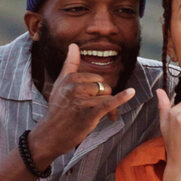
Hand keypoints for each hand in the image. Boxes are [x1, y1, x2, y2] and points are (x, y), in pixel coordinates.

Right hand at [31, 43, 137, 163]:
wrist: (50, 135)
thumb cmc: (56, 111)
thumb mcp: (59, 85)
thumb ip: (69, 65)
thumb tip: (73, 45)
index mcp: (69, 78)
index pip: (96, 78)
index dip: (100, 89)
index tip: (96, 100)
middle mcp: (74, 87)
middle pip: (103, 86)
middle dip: (105, 97)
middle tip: (101, 111)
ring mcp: (81, 101)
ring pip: (107, 96)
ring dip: (110, 109)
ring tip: (104, 118)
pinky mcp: (88, 114)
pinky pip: (108, 103)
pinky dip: (121, 98)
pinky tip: (131, 93)